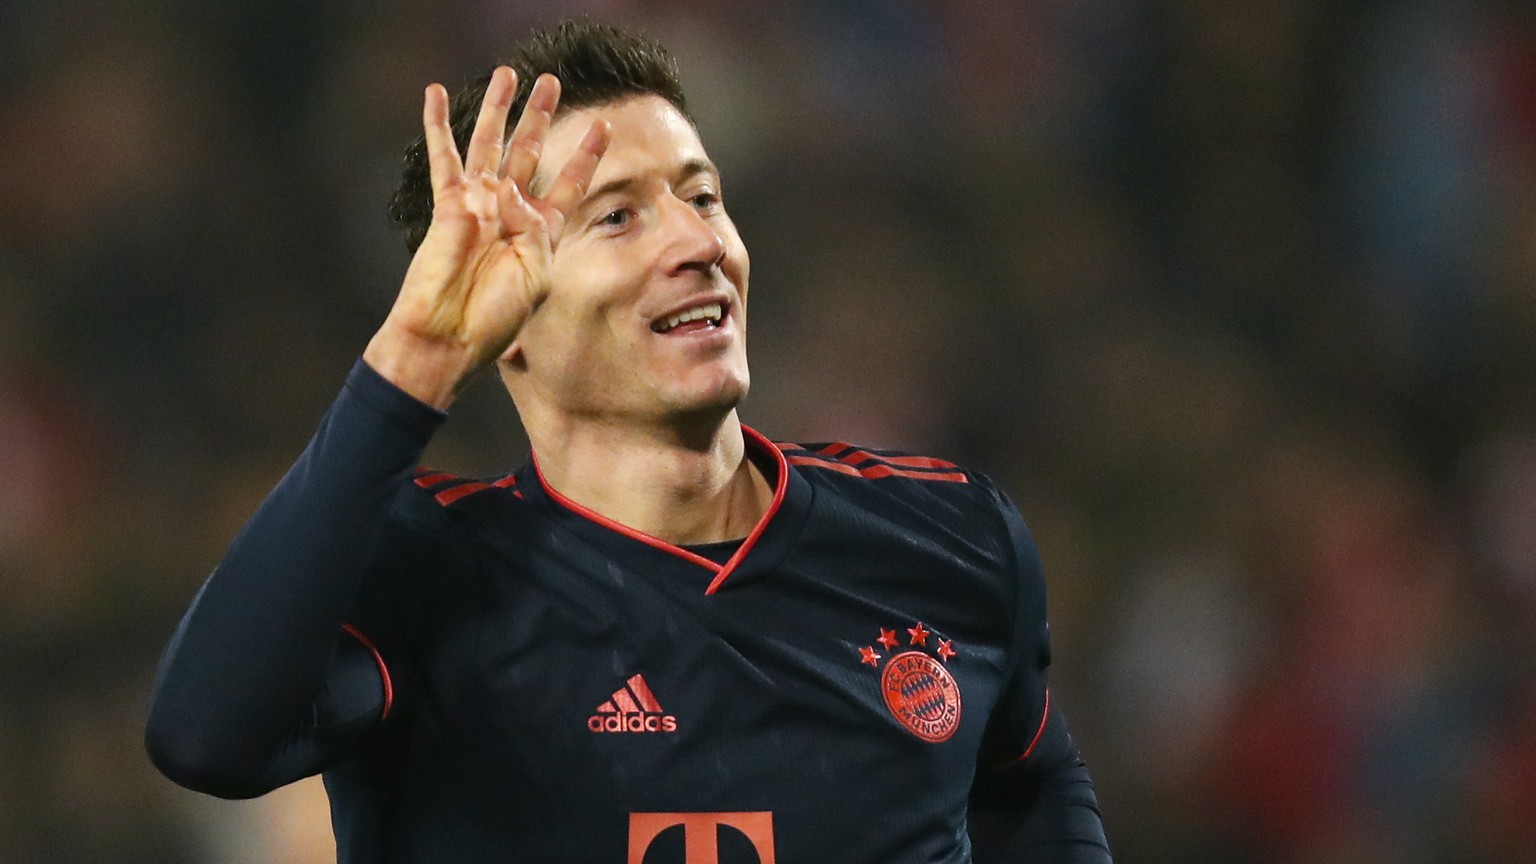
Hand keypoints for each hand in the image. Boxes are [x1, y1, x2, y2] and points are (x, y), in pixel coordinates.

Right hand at [363, 67, 610, 408]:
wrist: (451, 334)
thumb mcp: (535, 275)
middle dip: (540, 116)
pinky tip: (434, 93)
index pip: (569, 182)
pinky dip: (437, 125)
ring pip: (489, 144)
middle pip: (529, 151)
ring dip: (498, 108)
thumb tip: (507, 192)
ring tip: (508, 74)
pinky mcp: (449, 205)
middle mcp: (511, 212)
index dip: (586, 154)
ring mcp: (478, 205)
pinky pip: (444, 158)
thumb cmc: (496, 316)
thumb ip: (532, 230)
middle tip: (551, 81)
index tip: (604, 125)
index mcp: (541, 232)